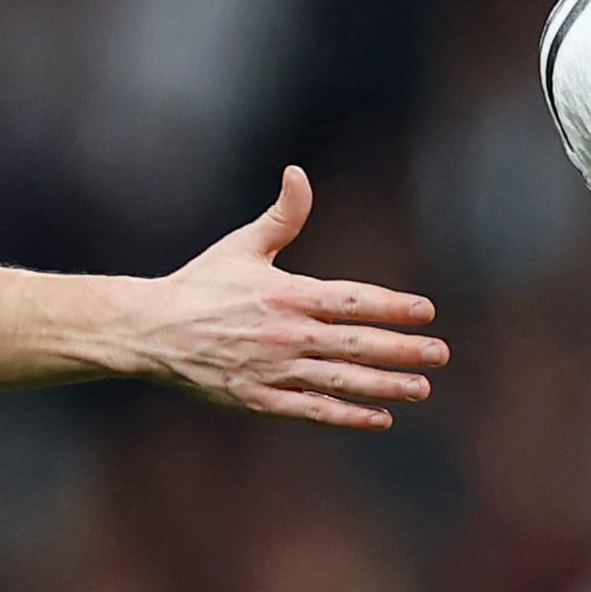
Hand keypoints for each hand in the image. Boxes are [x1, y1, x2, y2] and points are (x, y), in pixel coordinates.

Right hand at [128, 168, 446, 429]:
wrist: (150, 332)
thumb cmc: (200, 285)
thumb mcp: (242, 246)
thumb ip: (281, 216)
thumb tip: (298, 173)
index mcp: (286, 293)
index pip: (351, 300)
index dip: (391, 306)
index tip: (426, 310)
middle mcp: (286, 334)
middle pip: (356, 344)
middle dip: (403, 350)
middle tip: (440, 354)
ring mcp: (273, 370)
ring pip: (341, 381)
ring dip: (385, 386)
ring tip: (421, 388)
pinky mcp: (259, 400)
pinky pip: (312, 410)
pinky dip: (347, 415)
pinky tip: (380, 418)